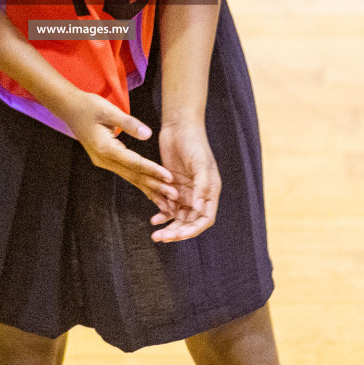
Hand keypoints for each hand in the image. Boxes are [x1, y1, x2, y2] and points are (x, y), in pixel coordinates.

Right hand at [56, 90, 177, 209]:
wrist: (69, 108)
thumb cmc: (89, 106)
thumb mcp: (109, 110)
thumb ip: (129, 123)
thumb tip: (148, 135)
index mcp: (105, 148)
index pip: (134, 163)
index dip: (152, 170)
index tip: (169, 178)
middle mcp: (104, 160)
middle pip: (133, 176)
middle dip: (154, 186)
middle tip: (174, 196)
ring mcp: (104, 162)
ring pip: (130, 178)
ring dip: (149, 189)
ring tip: (166, 202)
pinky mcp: (105, 160)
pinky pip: (126, 174)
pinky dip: (140, 183)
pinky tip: (150, 192)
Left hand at [149, 120, 220, 242]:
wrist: (179, 127)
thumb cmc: (194, 143)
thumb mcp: (200, 163)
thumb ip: (201, 186)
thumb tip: (198, 208)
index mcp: (209, 192)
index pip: (204, 219)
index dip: (193, 230)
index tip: (179, 235)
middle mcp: (198, 195)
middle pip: (189, 222)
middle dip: (177, 232)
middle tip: (162, 238)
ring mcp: (185, 191)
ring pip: (178, 217)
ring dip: (168, 226)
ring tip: (156, 234)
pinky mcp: (172, 186)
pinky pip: (167, 205)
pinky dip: (162, 213)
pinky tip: (154, 218)